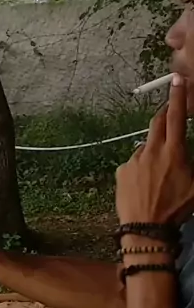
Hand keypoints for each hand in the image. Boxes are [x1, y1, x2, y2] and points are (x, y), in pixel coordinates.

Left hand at [116, 74, 193, 224]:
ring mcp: (134, 160)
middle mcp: (151, 151)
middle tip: (170, 113)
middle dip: (164, 115)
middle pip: (157, 123)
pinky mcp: (121, 170)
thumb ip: (191, 162)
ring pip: (146, 147)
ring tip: (160, 174)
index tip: (177, 81)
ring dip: (154, 151)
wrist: (145, 227)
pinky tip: (146, 184)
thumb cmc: (176, 208)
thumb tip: (187, 153)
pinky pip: (134, 163)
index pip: (177, 117)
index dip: (178, 97)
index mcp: (174, 152)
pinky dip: (141, 168)